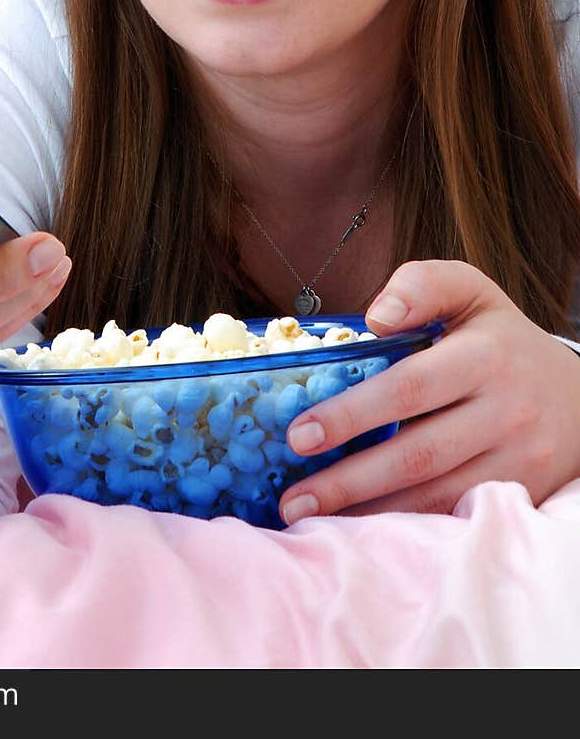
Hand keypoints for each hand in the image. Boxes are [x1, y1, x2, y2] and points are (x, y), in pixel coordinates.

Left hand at [278, 260, 579, 524]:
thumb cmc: (503, 339)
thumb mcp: (471, 292)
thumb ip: (422, 285)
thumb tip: (375, 316)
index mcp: (485, 356)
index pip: (409, 388)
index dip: (352, 414)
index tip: (299, 434)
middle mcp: (505, 412)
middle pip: (418, 454)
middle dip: (349, 480)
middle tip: (293, 496)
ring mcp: (518, 460)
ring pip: (436, 496)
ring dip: (369, 514)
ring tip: (310, 517)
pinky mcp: (521, 493)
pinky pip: (456, 514)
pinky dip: (406, 525)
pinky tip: (362, 527)